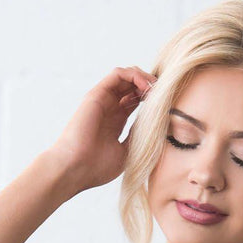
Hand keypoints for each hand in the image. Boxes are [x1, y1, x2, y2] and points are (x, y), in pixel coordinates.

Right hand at [50, 65, 157, 192]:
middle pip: (133, 86)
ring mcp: (103, 100)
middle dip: (151, 87)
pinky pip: (118, 74)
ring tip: (157, 89)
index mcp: (116, 122)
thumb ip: (138, 136)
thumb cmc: (97, 167)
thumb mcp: (126, 152)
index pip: (136, 101)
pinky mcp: (97, 94)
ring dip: (145, 78)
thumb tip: (156, 125)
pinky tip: (146, 86)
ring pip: (127, 77)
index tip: (167, 106)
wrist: (75, 169)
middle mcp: (110, 108)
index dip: (152, 100)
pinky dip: (135, 75)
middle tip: (166, 95)